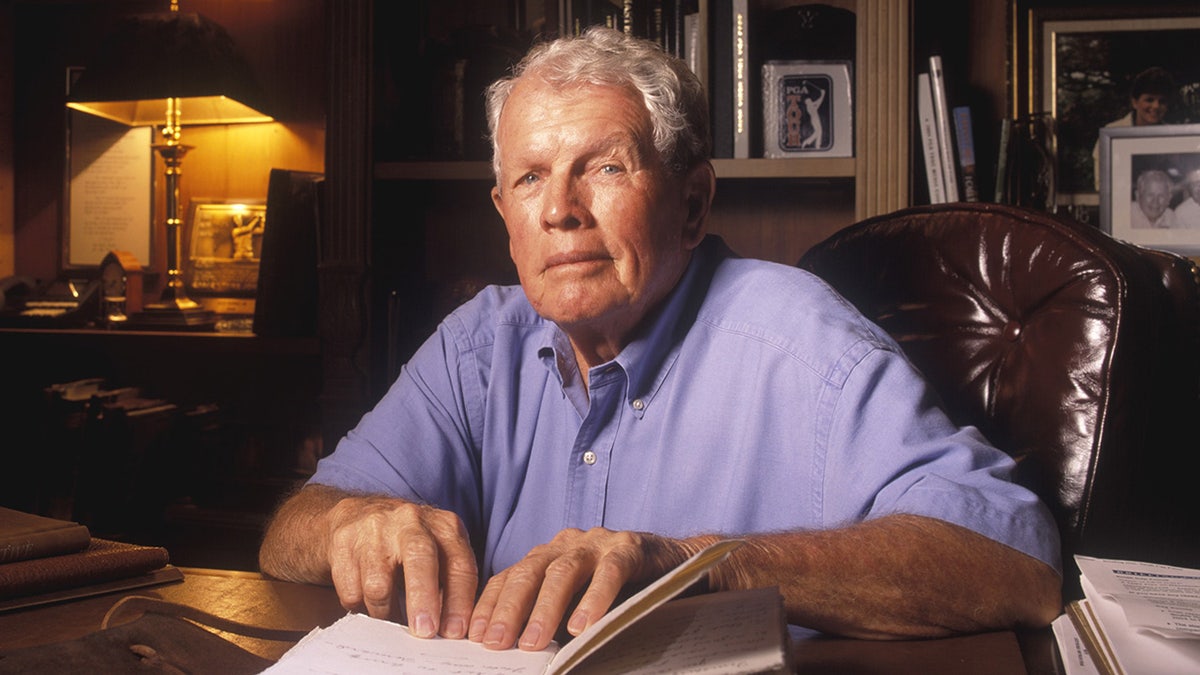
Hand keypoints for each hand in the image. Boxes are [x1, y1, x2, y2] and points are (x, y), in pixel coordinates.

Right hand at [324, 496, 478, 639]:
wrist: (357, 516)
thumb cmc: (408, 544)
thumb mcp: (439, 553)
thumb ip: (449, 586)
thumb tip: (451, 631)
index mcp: (443, 526)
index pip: (459, 564)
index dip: (459, 601)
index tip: (455, 631)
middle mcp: (411, 522)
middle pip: (420, 560)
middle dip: (423, 600)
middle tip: (424, 632)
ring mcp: (375, 529)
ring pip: (379, 585)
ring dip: (386, 614)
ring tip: (390, 621)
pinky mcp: (344, 543)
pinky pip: (352, 592)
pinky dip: (361, 608)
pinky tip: (367, 603)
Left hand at [468, 527, 701, 650]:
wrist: (678, 565)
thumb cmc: (621, 589)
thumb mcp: (577, 603)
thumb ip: (551, 617)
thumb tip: (518, 651)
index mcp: (548, 555)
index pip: (508, 577)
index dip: (489, 605)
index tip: (473, 636)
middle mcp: (567, 544)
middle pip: (528, 572)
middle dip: (509, 609)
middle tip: (495, 643)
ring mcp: (598, 543)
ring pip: (563, 572)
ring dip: (545, 609)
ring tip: (533, 642)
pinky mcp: (630, 549)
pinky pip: (609, 573)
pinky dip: (594, 600)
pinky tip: (583, 626)